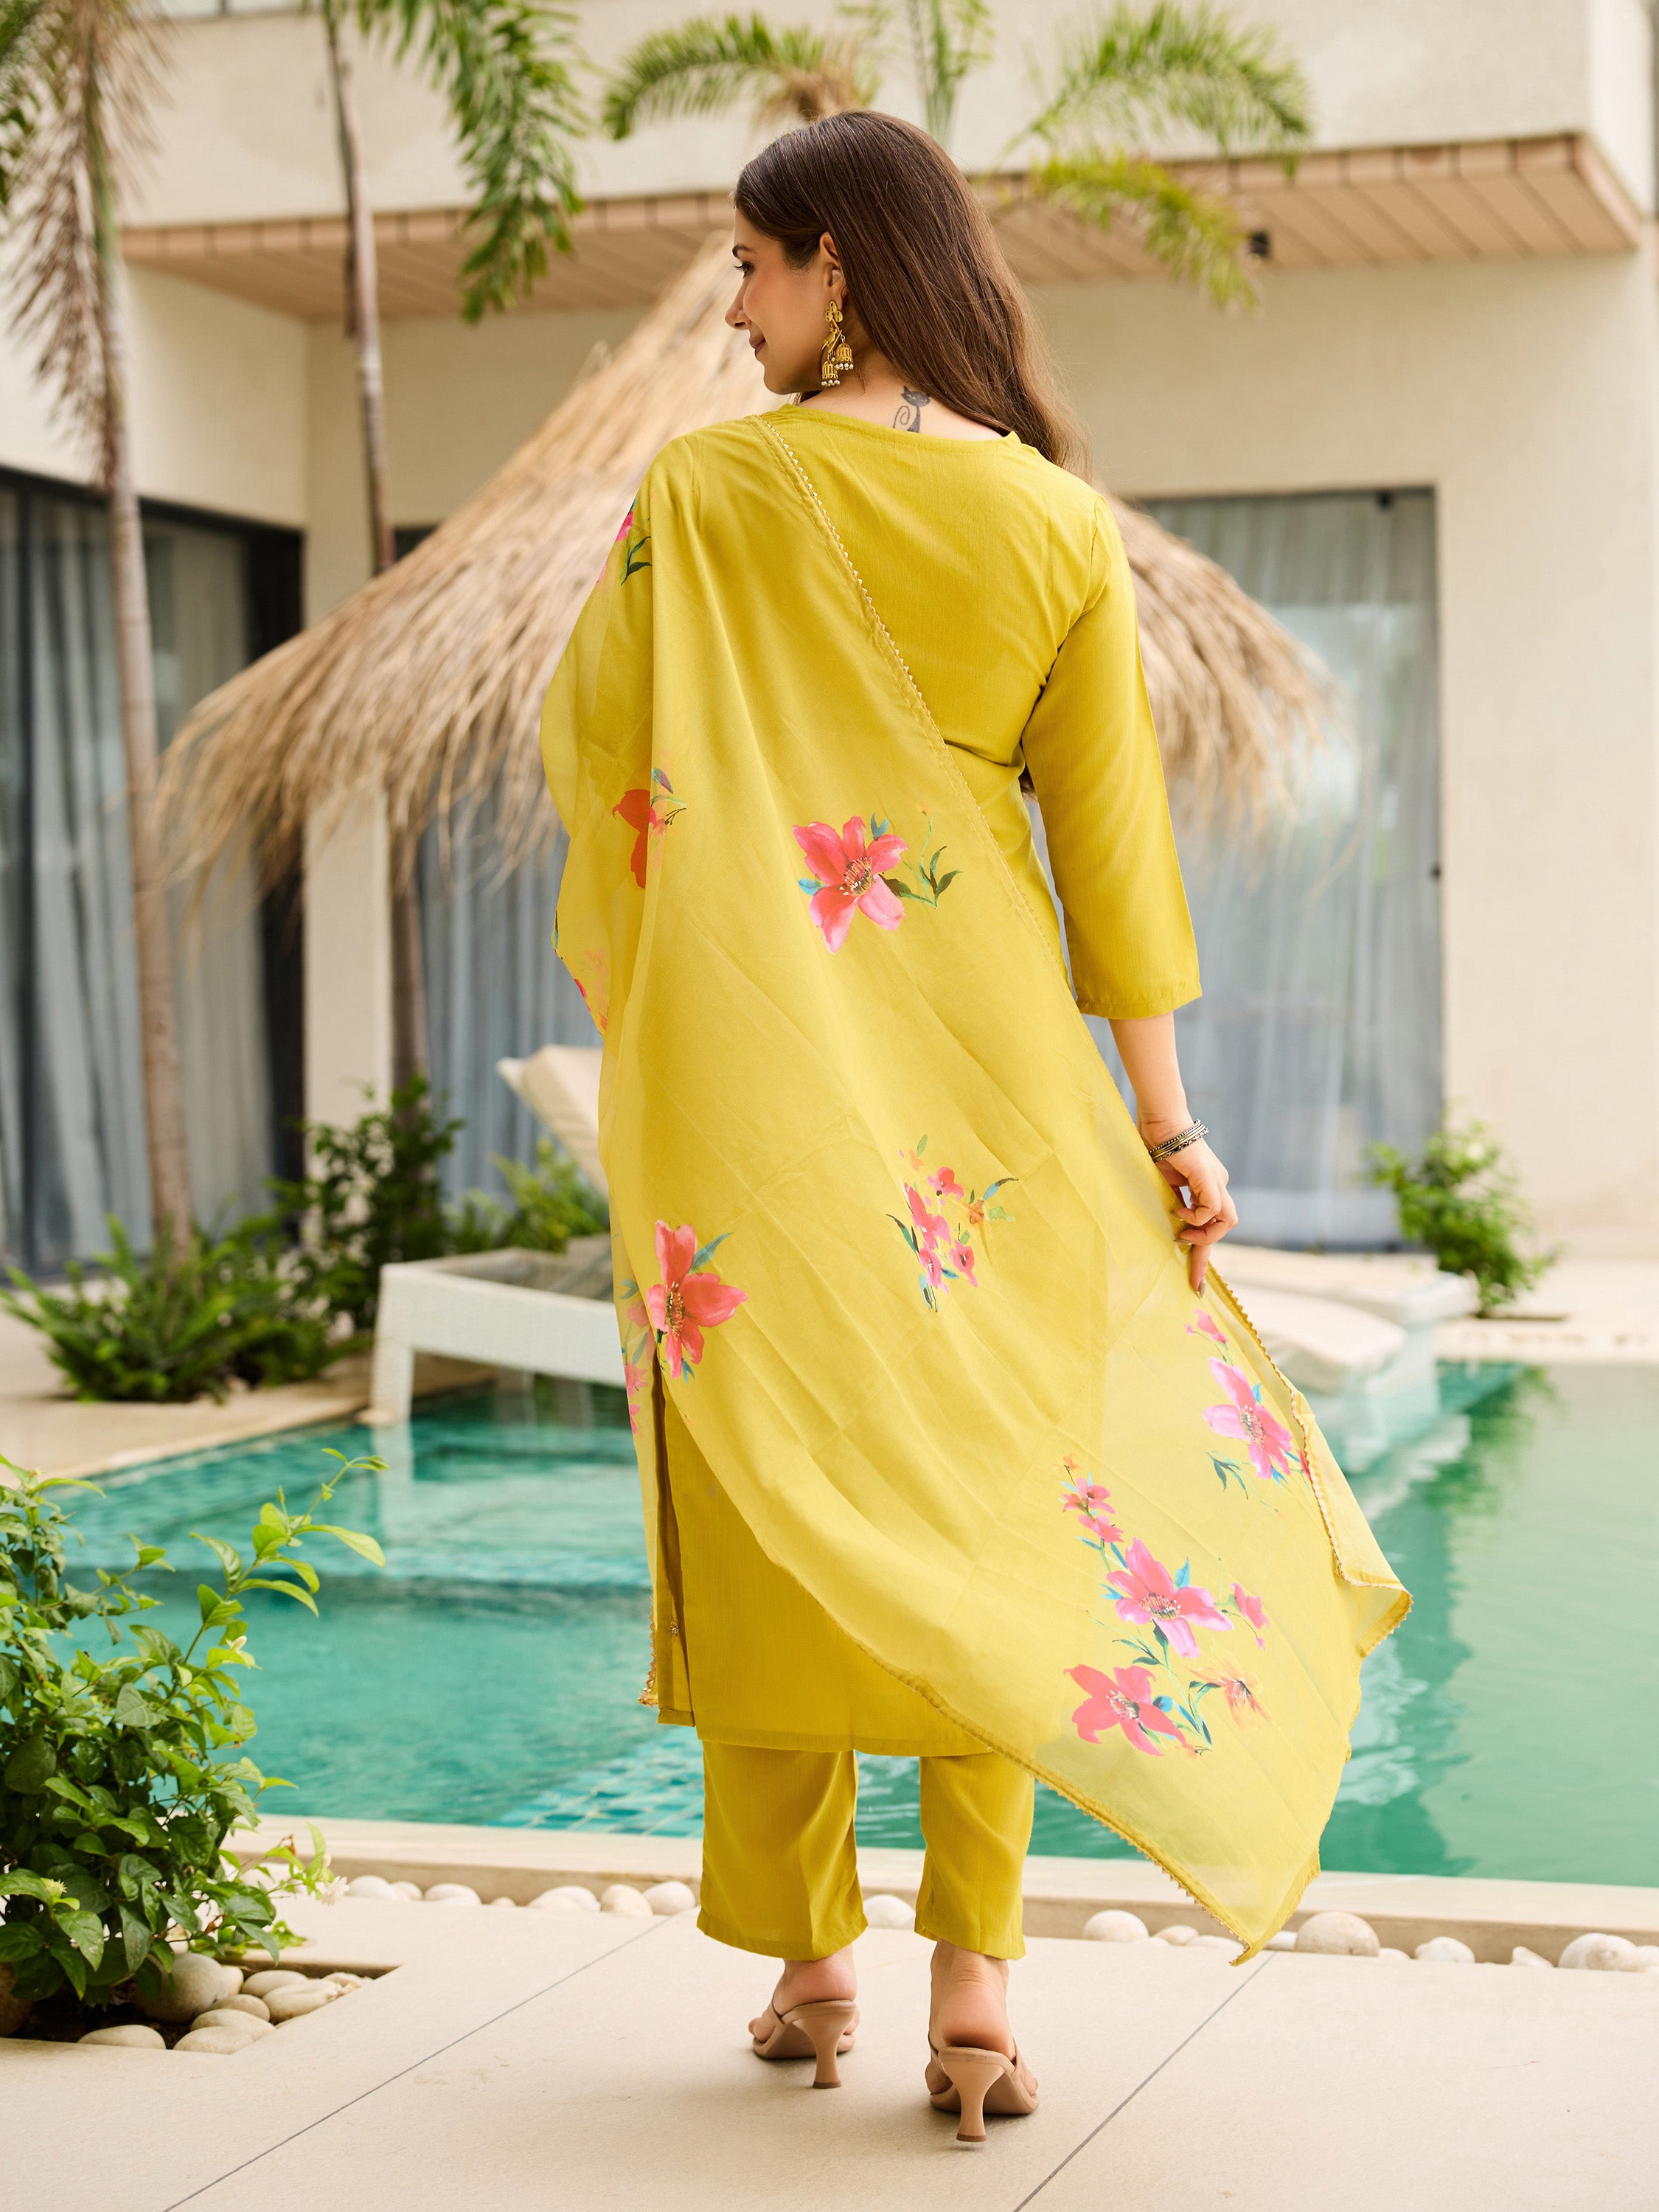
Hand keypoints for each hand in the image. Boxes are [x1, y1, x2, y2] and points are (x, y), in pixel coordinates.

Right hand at [1148, 1135, 1236, 1292]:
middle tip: (1192, 1278)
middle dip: (1206, 1254)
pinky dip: (1196, 1218)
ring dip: (1205, 1235)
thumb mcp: (1165, 1181)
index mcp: (1208, 1183)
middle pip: (1224, 1225)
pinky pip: (1212, 1210)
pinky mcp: (1209, 1178)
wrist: (1160, 1120)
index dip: (1202, 1251)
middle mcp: (1218, 1183)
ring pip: (1226, 1221)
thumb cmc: (1156, 1144)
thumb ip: (1173, 1200)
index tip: (1194, 1281)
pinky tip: (1179, 1212)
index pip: (1212, 1222)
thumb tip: (1172, 1224)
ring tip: (1182, 1234)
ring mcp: (1216, 1180)